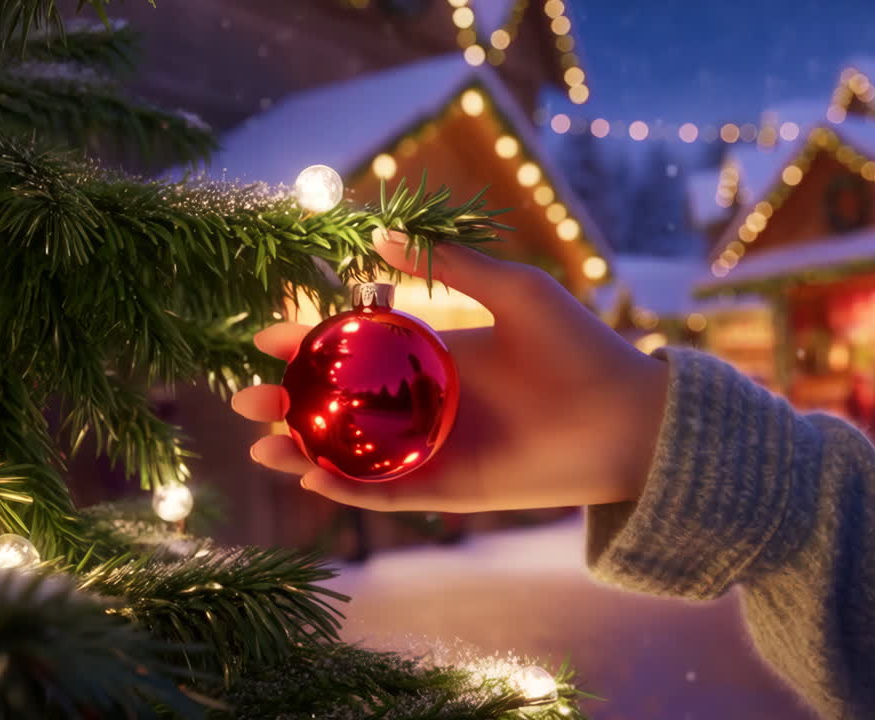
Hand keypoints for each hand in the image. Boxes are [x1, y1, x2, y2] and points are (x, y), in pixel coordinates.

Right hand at [231, 229, 668, 512]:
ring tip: (260, 446)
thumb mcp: (513, 290)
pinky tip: (310, 476)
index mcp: (436, 355)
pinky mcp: (451, 490)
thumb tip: (378, 234)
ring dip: (305, 452)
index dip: (308, 344)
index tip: (265, 335)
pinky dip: (347, 487)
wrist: (631, 418)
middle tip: (243, 400)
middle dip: (290, 404)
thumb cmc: (580, 347)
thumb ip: (448, 265)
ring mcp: (435, 448)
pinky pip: (387, 491)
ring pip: (353, 454)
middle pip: (340, 406)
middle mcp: (427, 403)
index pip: (355, 350)